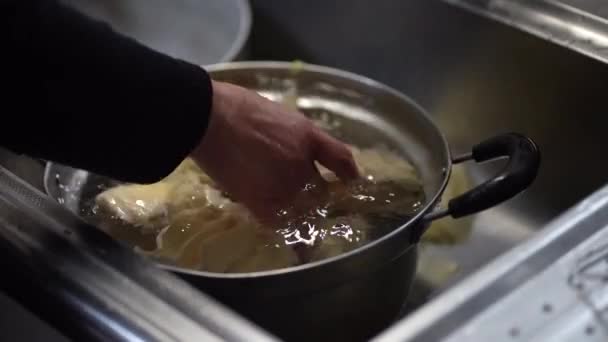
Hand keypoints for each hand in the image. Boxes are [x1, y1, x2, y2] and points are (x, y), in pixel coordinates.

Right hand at [191, 80, 358, 220]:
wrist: (208, 119)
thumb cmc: (237, 108)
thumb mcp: (278, 114)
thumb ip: (296, 135)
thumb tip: (308, 154)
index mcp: (307, 138)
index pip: (340, 159)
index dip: (349, 174)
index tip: (349, 183)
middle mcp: (302, 165)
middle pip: (323, 192)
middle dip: (320, 197)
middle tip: (311, 202)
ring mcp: (283, 186)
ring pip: (302, 210)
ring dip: (300, 213)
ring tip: (293, 217)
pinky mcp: (261, 202)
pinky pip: (281, 222)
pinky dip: (282, 225)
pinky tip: (279, 225)